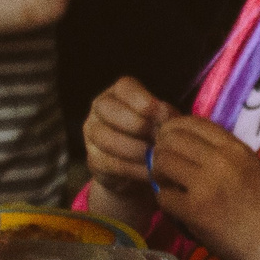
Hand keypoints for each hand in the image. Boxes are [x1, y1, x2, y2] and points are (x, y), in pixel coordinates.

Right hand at [83, 77, 176, 212]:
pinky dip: (133, 169)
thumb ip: (165, 116)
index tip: (162, 113)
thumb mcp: (163, 122)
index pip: (124, 87)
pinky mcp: (93, 160)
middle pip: (107, 108)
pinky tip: (150, 171)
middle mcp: (100, 109)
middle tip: (158, 138)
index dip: (142, 100)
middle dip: (136, 124)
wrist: (139, 169)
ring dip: (135, 149)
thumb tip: (167, 117)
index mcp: (119, 93)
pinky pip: (109, 163)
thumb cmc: (154, 135)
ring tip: (156, 157)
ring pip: (106, 138)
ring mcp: (92, 134)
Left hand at [150, 116, 259, 256]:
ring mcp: (206, 185)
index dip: (173, 127)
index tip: (168, 139)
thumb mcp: (254, 168)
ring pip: (162, 163)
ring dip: (158, 173)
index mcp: (236, 148)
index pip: (193, 122)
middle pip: (172, 139)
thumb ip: (226, 153)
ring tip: (166, 183)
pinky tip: (174, 206)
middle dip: (161, 150)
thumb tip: (190, 144)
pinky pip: (163, 196)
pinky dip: (164, 200)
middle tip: (164, 164)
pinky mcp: (195, 210)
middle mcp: (220, 161)